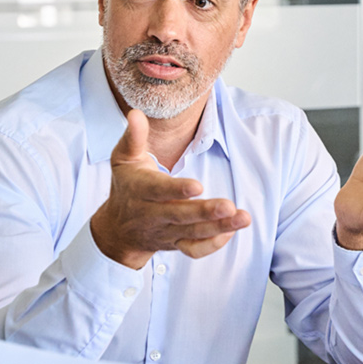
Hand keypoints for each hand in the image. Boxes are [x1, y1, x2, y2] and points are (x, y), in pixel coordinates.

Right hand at [89, 109, 251, 268]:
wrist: (118, 228)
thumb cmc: (126, 186)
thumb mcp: (124, 158)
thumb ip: (133, 137)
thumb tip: (137, 114)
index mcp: (140, 190)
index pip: (158, 191)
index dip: (177, 190)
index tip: (198, 186)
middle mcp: (153, 214)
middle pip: (180, 216)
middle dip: (205, 213)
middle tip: (229, 206)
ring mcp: (166, 231)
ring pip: (193, 233)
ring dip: (219, 228)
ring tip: (243, 218)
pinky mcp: (176, 243)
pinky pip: (195, 249)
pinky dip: (213, 244)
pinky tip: (231, 230)